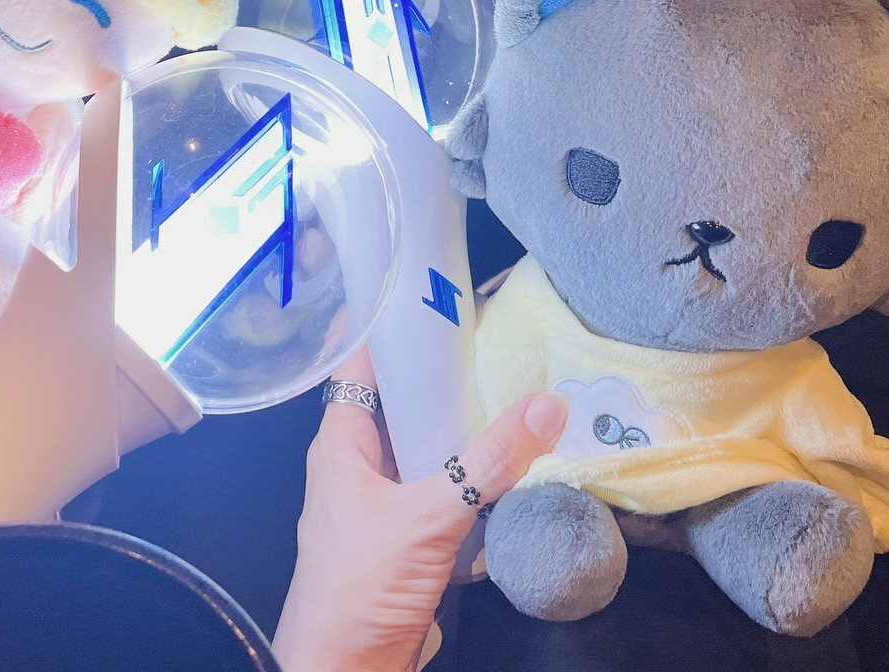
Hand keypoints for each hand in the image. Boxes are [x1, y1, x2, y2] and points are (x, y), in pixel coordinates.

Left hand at [273, 352, 568, 671]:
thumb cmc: (361, 585)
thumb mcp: (430, 516)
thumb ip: (489, 463)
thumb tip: (547, 403)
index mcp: (341, 442)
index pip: (362, 364)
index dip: (395, 332)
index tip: (440, 303)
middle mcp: (356, 464)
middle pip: (401, 406)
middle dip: (444, 384)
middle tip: (497, 352)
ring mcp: (378, 503)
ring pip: (423, 452)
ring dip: (461, 436)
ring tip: (513, 402)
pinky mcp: (402, 540)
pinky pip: (437, 495)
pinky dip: (467, 484)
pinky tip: (506, 475)